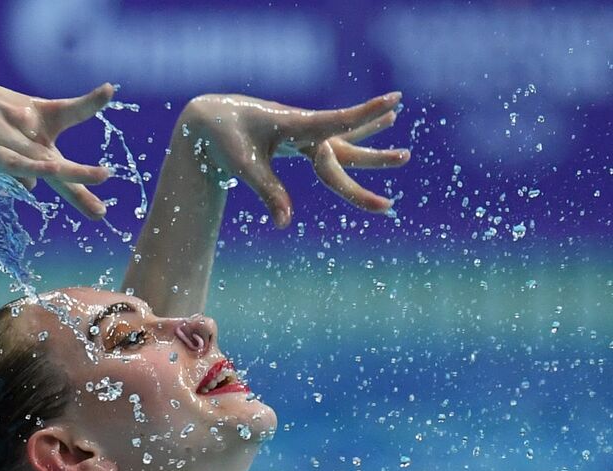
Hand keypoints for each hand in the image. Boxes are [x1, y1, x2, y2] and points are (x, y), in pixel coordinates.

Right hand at [0, 68, 113, 218]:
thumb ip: (16, 162)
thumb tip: (31, 186)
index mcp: (30, 114)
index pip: (67, 109)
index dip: (89, 101)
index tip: (109, 90)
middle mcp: (22, 126)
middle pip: (57, 159)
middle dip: (81, 176)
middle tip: (108, 179)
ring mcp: (4, 137)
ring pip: (41, 163)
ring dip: (70, 178)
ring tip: (98, 195)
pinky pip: (12, 162)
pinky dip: (31, 167)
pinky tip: (50, 170)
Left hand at [178, 92, 408, 226]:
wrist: (210, 119)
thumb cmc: (226, 140)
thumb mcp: (245, 166)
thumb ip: (269, 192)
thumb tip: (284, 224)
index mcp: (295, 125)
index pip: (337, 123)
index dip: (365, 115)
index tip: (392, 100)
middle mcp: (305, 127)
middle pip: (345, 149)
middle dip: (374, 158)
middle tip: (405, 157)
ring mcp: (304, 131)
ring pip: (344, 138)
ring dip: (370, 132)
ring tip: (395, 114)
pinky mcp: (300, 135)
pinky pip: (333, 135)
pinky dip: (355, 130)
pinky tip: (378, 121)